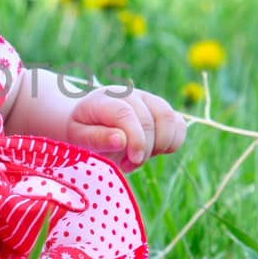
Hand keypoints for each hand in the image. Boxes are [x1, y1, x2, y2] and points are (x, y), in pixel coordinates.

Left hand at [66, 87, 185, 172]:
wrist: (87, 120)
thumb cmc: (81, 131)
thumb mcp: (78, 137)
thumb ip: (97, 138)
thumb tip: (121, 139)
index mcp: (106, 99)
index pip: (127, 114)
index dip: (135, 139)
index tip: (132, 161)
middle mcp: (130, 94)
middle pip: (151, 120)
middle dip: (144, 149)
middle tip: (127, 164)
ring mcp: (148, 99)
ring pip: (169, 120)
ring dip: (159, 146)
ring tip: (138, 158)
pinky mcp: (161, 109)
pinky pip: (179, 125)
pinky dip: (172, 143)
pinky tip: (153, 152)